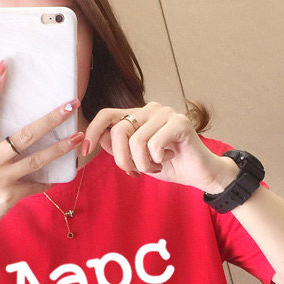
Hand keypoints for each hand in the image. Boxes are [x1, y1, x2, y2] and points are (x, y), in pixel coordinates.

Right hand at [0, 60, 85, 246]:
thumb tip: (13, 133)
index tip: (3, 65)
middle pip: (24, 134)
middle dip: (51, 119)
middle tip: (71, 104)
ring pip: (37, 159)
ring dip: (60, 148)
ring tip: (77, 137)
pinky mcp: (9, 195)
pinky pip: (36, 185)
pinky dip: (48, 181)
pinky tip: (60, 176)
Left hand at [84, 102, 236, 192]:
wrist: (198, 174)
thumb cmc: (169, 165)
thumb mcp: (137, 159)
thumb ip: (118, 147)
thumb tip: (98, 138)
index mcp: (138, 115)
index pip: (106, 114)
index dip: (92, 131)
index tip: (85, 151)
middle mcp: (150, 109)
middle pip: (118, 132)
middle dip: (123, 159)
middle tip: (136, 172)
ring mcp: (166, 113)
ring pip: (136, 142)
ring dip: (144, 164)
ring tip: (157, 166)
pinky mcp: (180, 122)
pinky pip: (154, 145)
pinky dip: (158, 160)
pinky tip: (169, 158)